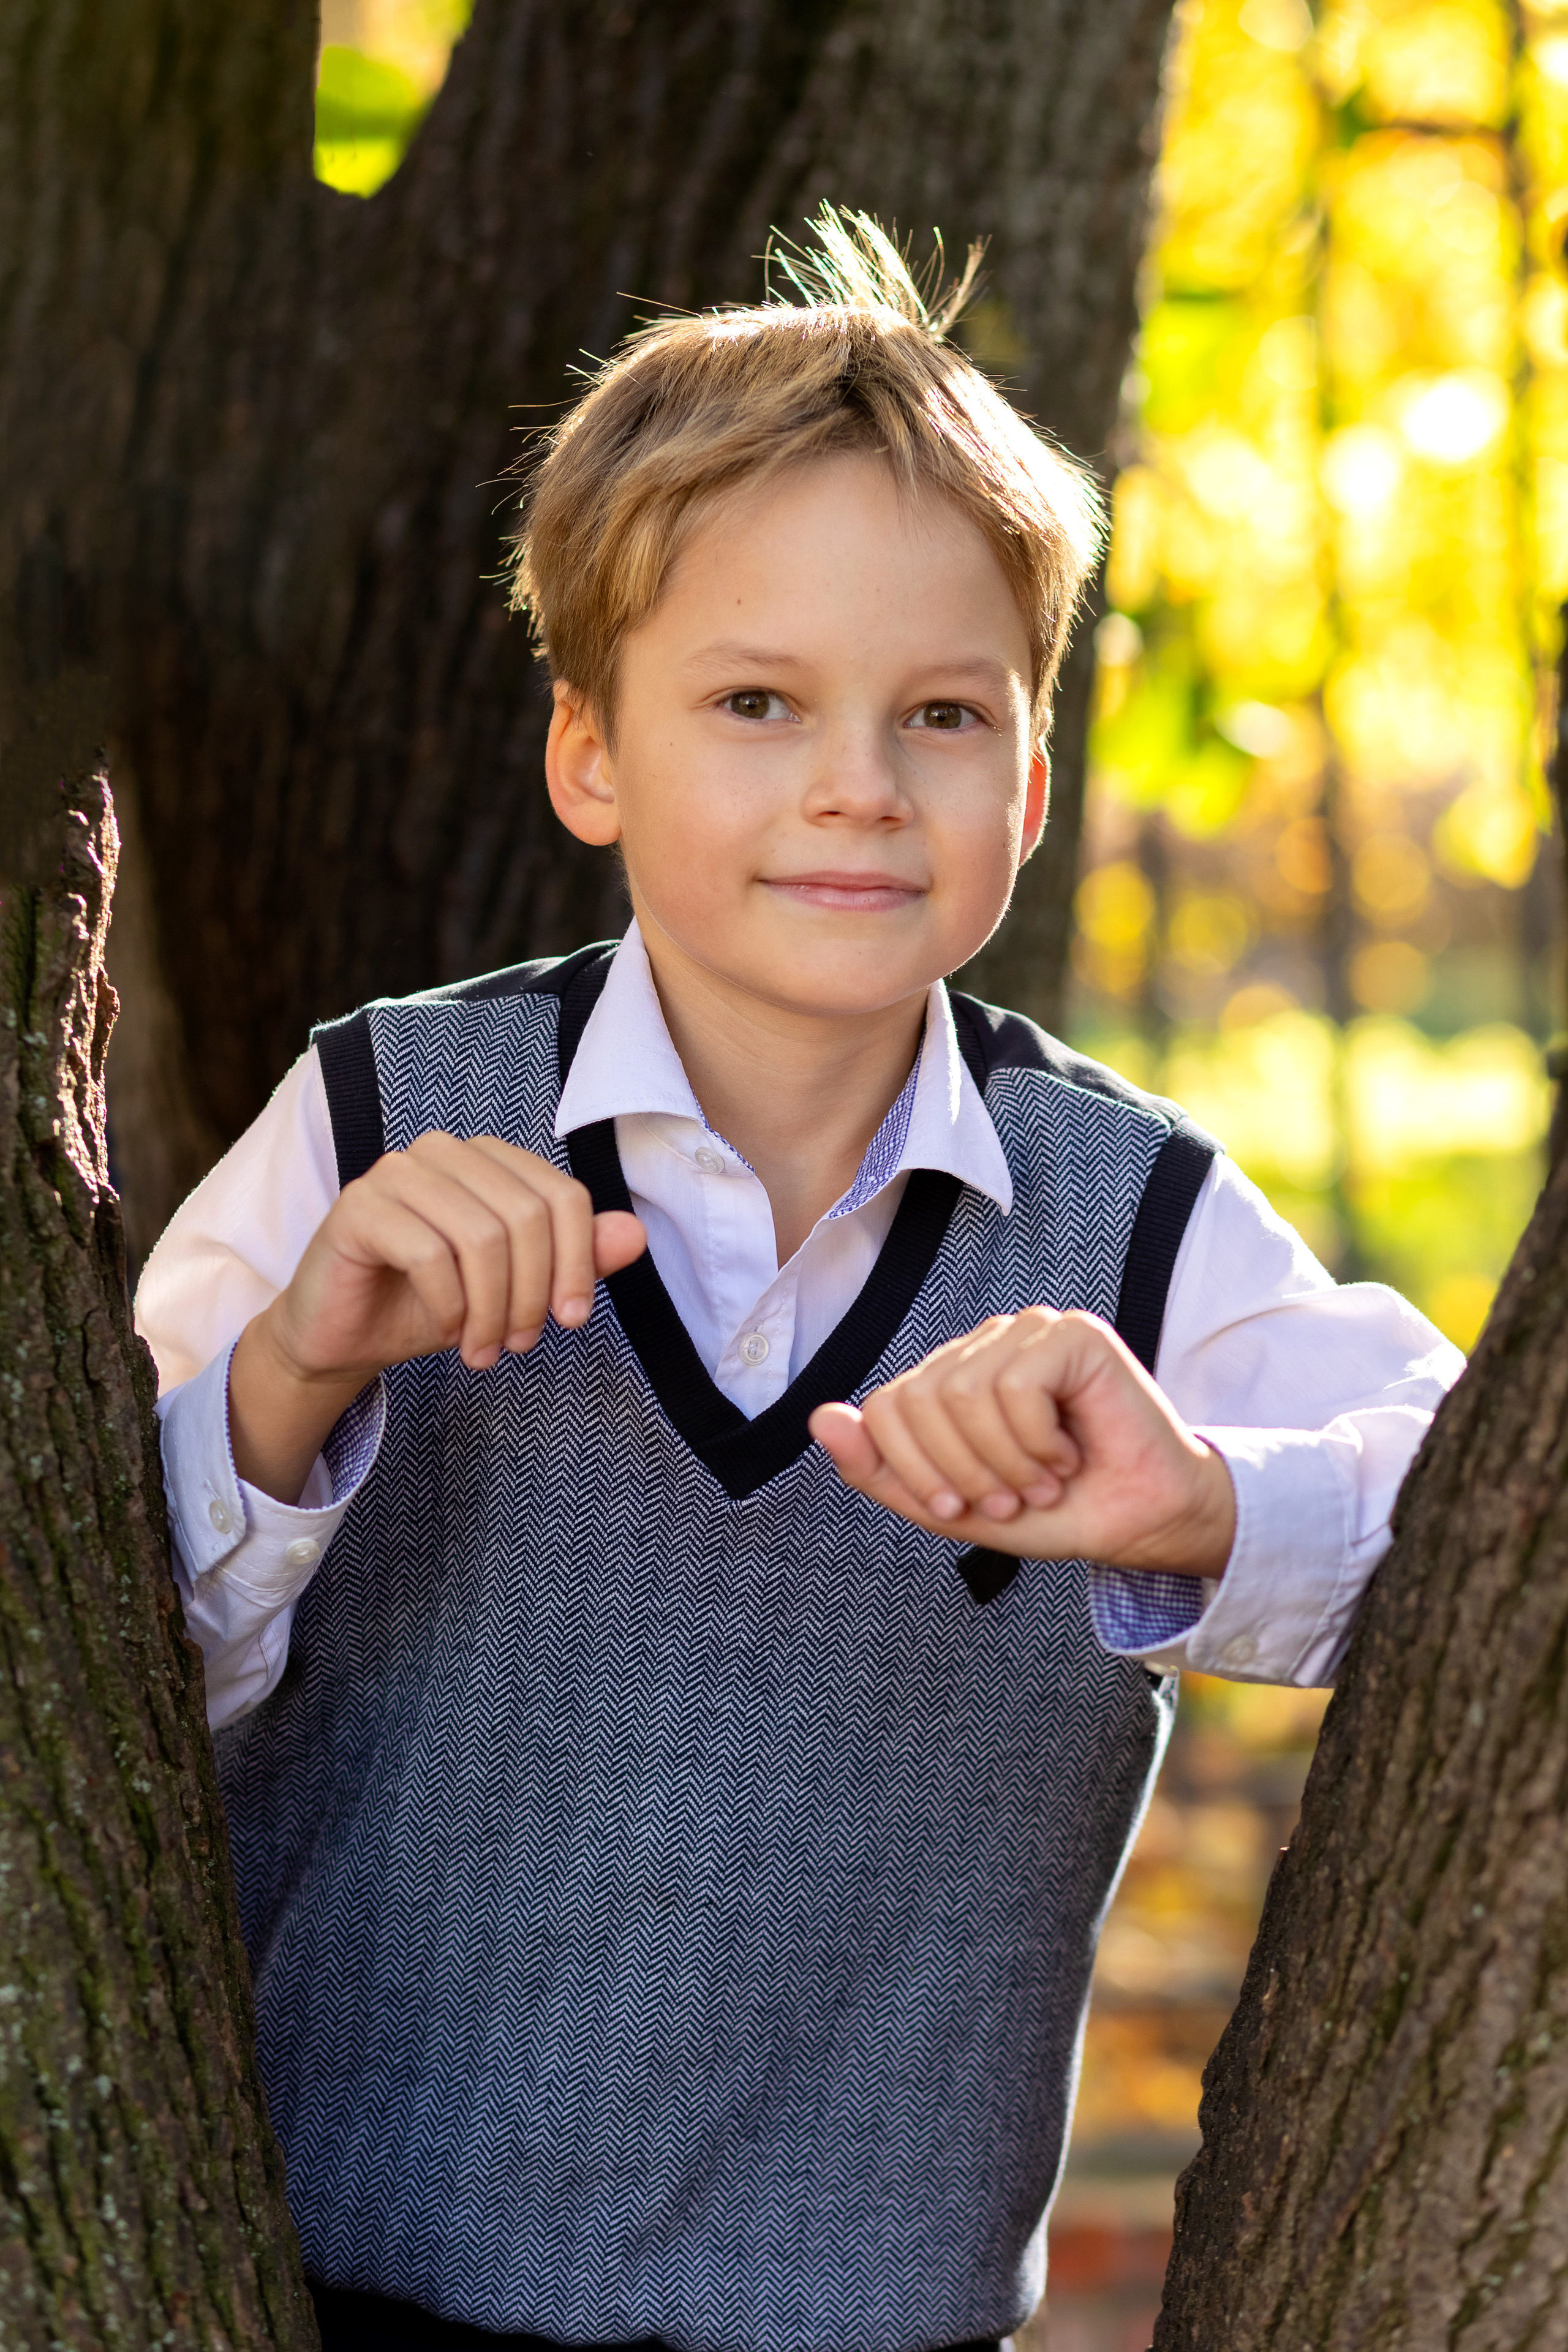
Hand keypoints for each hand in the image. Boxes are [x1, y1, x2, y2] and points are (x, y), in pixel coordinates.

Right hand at [229, 1133, 644, 1501]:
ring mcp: (397, 1172)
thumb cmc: (429, 1305)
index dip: (579, 1262)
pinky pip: (429, 1255)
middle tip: (519, 1346)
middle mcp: (445, 1152)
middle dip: (533, 1294)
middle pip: (526, 1217)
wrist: (343, 1336)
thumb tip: (635, 1234)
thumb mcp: (515, 1289)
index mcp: (489, 1160)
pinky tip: (445, 1330)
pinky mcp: (359, 1205)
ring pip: (482, 1237)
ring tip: (484, 1350)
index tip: (572, 1321)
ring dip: (492, 1309)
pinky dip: (449, 1306)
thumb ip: (574, 1259)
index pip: (563, 1196)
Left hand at [809, 1308, 1235, 1577]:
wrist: (1141, 1524)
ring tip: (1044, 1481)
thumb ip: (883, 1471)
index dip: (914, 1472)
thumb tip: (819, 1418)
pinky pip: (1016, 1386)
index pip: (884, 1409)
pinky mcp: (1072, 1334)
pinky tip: (1067, 1455)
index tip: (963, 1508)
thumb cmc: (1054, 1511)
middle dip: (962, 1472)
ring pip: (963, 1393)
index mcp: (948, 1379)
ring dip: (1006, 1463)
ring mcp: (1027, 1332)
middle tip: (1013, 1499)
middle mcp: (983, 1345)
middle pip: (918, 1401)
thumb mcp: (954, 1507)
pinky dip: (1037, 1441)